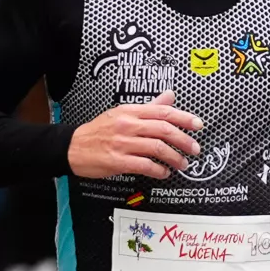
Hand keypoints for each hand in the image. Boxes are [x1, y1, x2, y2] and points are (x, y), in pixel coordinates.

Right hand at [68, 99, 201, 179]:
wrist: (72, 147)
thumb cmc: (98, 131)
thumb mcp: (122, 113)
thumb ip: (148, 107)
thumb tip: (170, 97)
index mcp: (130, 111)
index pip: (163, 111)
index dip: (184, 118)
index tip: (197, 125)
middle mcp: (128, 125)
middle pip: (164, 129)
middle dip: (184, 140)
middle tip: (195, 149)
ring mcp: (122, 143)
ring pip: (157, 148)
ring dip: (174, 157)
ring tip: (183, 163)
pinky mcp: (117, 161)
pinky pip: (144, 165)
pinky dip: (158, 170)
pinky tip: (164, 173)